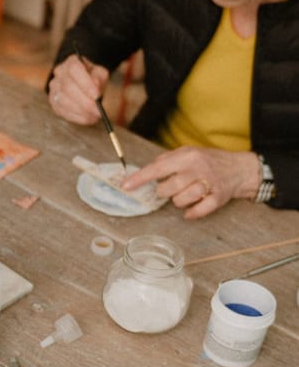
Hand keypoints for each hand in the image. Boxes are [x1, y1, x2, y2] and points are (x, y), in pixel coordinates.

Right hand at [48, 54, 108, 124]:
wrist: (82, 83)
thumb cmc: (92, 78)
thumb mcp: (100, 74)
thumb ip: (98, 78)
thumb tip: (94, 88)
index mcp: (71, 62)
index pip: (74, 69)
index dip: (85, 83)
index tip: (97, 96)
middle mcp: (59, 73)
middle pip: (68, 88)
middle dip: (85, 102)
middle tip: (98, 112)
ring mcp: (54, 88)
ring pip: (64, 101)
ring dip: (81, 111)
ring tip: (95, 116)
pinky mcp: (53, 101)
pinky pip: (62, 111)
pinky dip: (76, 117)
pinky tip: (87, 119)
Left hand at [122, 147, 259, 218]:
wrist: (240, 168)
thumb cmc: (208, 161)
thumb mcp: (187, 153)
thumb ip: (166, 160)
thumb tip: (146, 170)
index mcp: (187, 156)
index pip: (157, 169)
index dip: (140, 179)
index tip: (125, 186)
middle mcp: (197, 168)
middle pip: (167, 189)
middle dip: (165, 192)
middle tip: (175, 187)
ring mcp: (209, 183)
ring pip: (180, 201)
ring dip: (179, 201)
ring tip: (187, 194)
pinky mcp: (219, 197)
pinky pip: (198, 211)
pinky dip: (192, 213)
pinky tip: (191, 210)